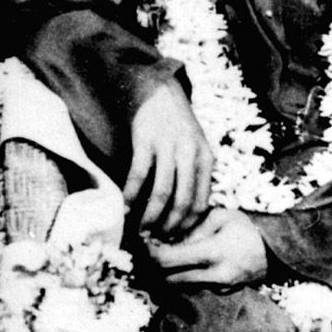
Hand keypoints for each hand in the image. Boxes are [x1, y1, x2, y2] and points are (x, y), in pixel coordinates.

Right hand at [123, 78, 213, 236]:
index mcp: (206, 158)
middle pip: (182, 202)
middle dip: (168, 227)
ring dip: (149, 217)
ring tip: (141, 230)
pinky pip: (138, 176)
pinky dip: (131, 196)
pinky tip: (125, 207)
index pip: (201, 203)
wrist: (160, 91)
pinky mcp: (146, 141)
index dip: (187, 226)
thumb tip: (186, 213)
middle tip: (156, 240)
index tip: (175, 238)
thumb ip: (195, 174)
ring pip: (161, 194)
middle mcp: (190, 153)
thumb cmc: (178, 125)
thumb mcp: (196, 147)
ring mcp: (168, 147)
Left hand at [147, 208, 267, 287]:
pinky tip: (180, 265)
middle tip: (145, 253)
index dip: (150, 253)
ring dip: (166, 275)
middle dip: (152, 268)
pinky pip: (193, 288)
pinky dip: (182, 278)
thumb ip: (194, 228)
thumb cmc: (245, 227)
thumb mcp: (220, 216)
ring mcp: (218, 288)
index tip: (143, 242)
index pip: (168, 260)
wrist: (274, 250)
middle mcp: (213, 275)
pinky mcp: (220, 293)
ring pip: (178, 287)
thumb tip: (168, 238)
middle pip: (168, 279)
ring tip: (161, 257)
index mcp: (212, 252)